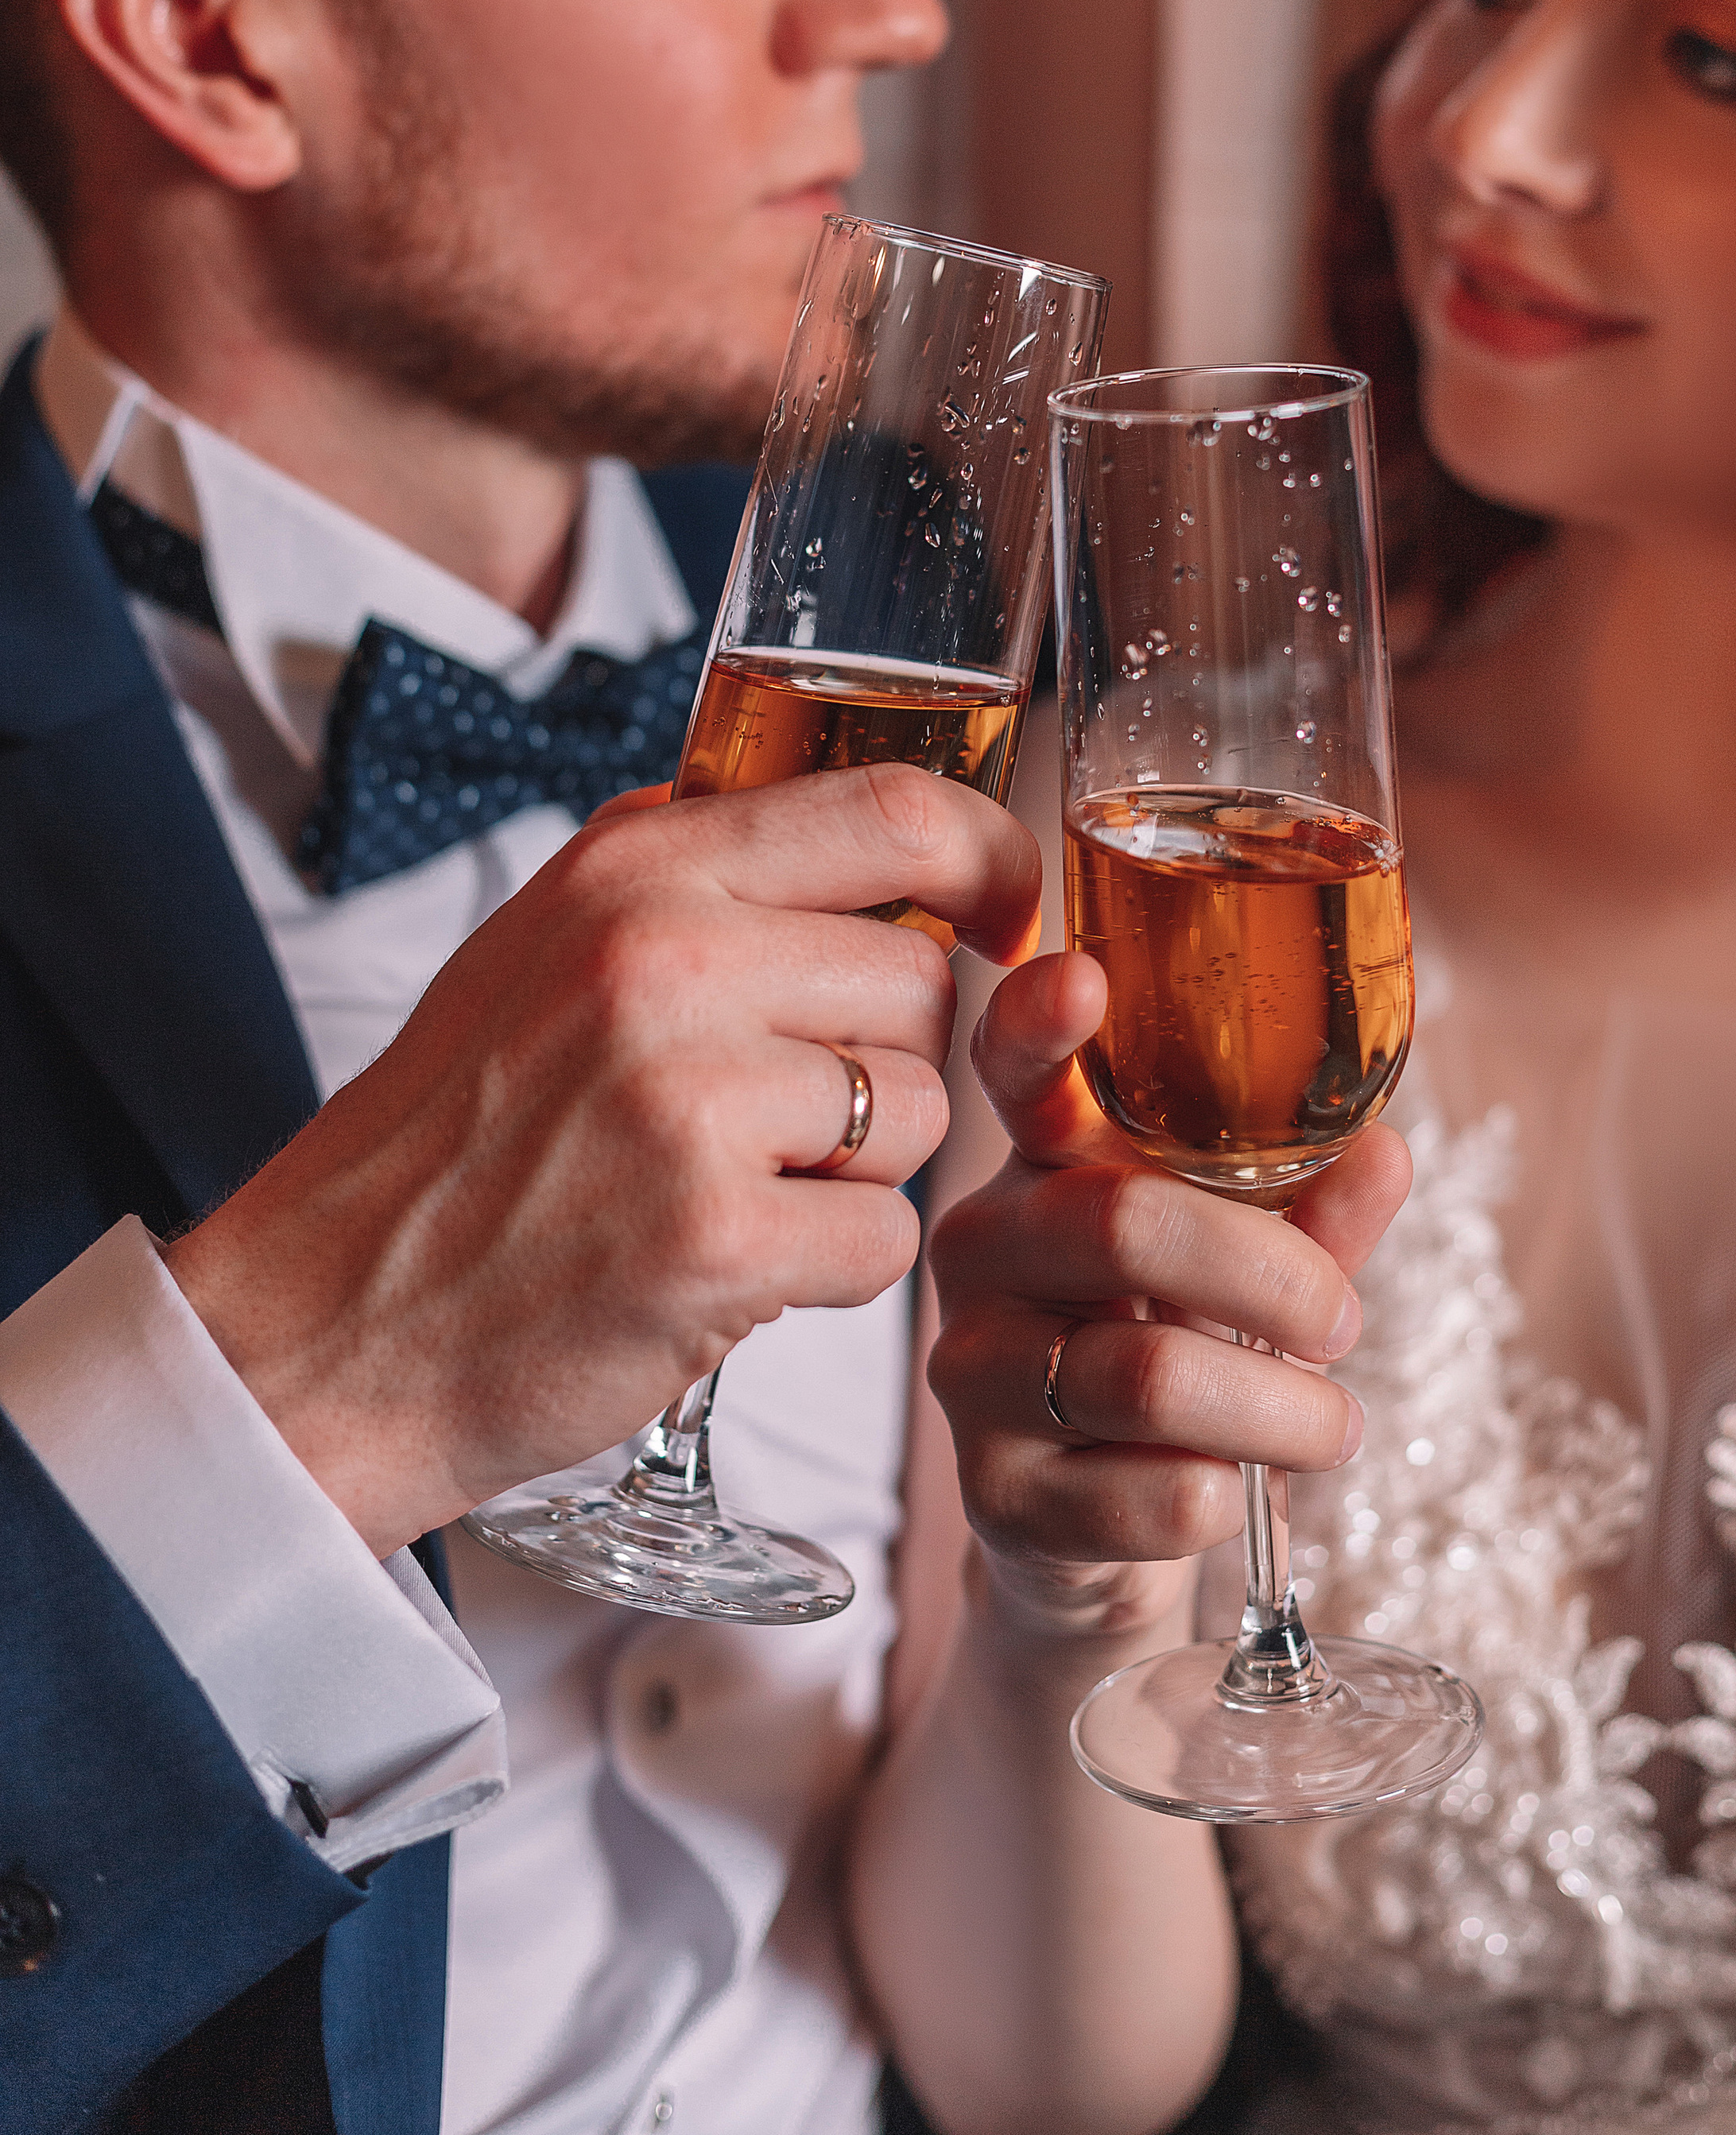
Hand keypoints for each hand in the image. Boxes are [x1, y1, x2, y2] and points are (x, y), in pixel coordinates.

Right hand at [165, 766, 1038, 1557]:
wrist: (324, 1327)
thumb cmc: (451, 1143)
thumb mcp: (545, 943)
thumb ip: (694, 875)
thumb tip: (868, 828)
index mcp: (633, 869)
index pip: (894, 809)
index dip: (991, 859)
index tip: (1010, 915)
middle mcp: (664, 959)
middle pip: (923, 981)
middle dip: (881, 1059)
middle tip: (766, 1118)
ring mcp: (688, 1097)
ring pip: (919, 1113)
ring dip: (857, 1171)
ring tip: (725, 1188)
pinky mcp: (714, 1238)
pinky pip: (884, 1241)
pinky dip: (828, 1273)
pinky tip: (725, 1269)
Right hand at [930, 948, 1410, 1641]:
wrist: (1100, 1535)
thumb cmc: (1173, 1354)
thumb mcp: (1243, 1271)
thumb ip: (1307, 1210)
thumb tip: (1384, 1148)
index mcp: (1043, 1166)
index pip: (1018, 1073)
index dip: (1039, 1021)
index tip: (1082, 977)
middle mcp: (985, 1250)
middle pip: (1125, 1224)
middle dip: (1274, 1279)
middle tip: (1343, 1321)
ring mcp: (974, 1372)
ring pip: (1151, 1375)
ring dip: (1284, 1413)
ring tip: (1335, 1427)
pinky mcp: (998, 1497)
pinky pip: (1148, 1495)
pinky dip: (1226, 1497)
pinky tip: (1232, 1492)